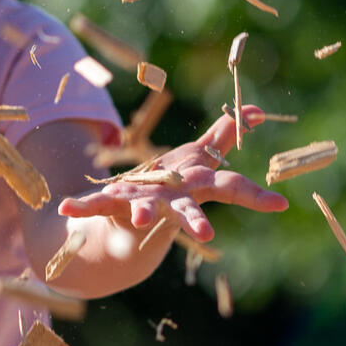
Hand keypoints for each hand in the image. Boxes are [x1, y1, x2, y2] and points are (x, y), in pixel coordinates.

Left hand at [57, 105, 287, 242]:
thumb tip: (254, 110)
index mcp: (193, 188)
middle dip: (194, 220)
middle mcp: (168, 202)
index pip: (229, 189)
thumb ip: (222, 136)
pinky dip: (79, 208)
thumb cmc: (169, 188)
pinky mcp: (110, 206)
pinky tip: (65, 209)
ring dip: (139, 213)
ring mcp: (139, 206)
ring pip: (141, 211)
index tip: (280, 204)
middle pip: (185, 210)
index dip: (254, 195)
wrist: (128, 226)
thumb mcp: (196, 159)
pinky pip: (93, 206)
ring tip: (137, 218)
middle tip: (206, 235)